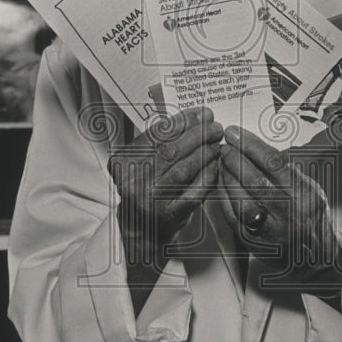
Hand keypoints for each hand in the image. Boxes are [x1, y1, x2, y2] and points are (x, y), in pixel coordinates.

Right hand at [109, 107, 222, 269]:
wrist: (141, 227)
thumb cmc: (146, 188)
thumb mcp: (144, 160)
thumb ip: (163, 140)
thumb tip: (195, 117)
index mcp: (125, 162)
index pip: (156, 135)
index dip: (182, 121)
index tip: (199, 114)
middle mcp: (134, 181)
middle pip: (171, 150)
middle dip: (197, 135)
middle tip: (214, 126)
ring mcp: (150, 199)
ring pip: (183, 169)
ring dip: (205, 152)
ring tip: (216, 143)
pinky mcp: (169, 214)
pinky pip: (194, 190)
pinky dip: (208, 175)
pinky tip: (215, 164)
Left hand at [218, 126, 341, 292]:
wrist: (317, 258)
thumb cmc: (311, 217)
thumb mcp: (311, 189)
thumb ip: (287, 171)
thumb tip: (255, 146)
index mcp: (304, 194)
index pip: (274, 163)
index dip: (251, 145)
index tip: (235, 133)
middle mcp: (288, 213)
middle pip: (254, 180)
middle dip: (234, 158)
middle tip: (224, 145)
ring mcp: (270, 230)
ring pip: (240, 198)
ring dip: (226, 176)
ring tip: (220, 161)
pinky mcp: (253, 242)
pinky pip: (232, 215)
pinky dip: (224, 196)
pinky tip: (221, 182)